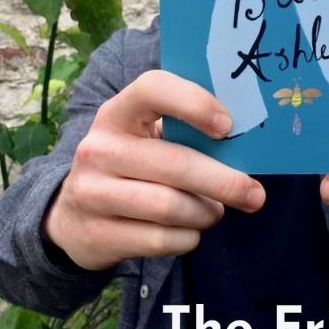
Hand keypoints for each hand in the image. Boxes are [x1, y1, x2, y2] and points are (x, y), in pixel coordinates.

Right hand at [42, 70, 265, 270]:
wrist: (73, 217)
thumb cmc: (132, 167)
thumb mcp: (146, 139)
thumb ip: (186, 132)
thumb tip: (247, 143)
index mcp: (117, 113)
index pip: (153, 89)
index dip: (194, 103)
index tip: (227, 127)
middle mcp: (98, 148)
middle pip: (175, 164)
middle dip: (225, 182)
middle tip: (255, 195)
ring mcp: (92, 192)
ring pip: (170, 206)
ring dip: (206, 213)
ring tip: (214, 211)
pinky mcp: (97, 234)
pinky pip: (161, 240)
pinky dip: (187, 237)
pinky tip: (189, 231)